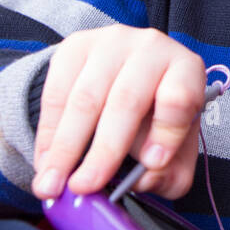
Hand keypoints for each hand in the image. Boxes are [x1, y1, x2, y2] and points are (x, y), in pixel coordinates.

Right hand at [31, 25, 206, 200]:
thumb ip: (170, 172)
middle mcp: (152, 47)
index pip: (180, 98)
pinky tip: (44, 163)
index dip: (167, 132)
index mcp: (185, 69)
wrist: (122, 80)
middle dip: (104, 150)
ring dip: (65, 148)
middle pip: (127, 100)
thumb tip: (142, 180)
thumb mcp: (175, 146)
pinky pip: (56, 93)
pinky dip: (48, 134)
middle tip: (85, 186)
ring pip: (86, 99)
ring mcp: (112, 43)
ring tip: (53, 185)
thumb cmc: (155, 118)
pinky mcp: (76, 46)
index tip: (151, 164)